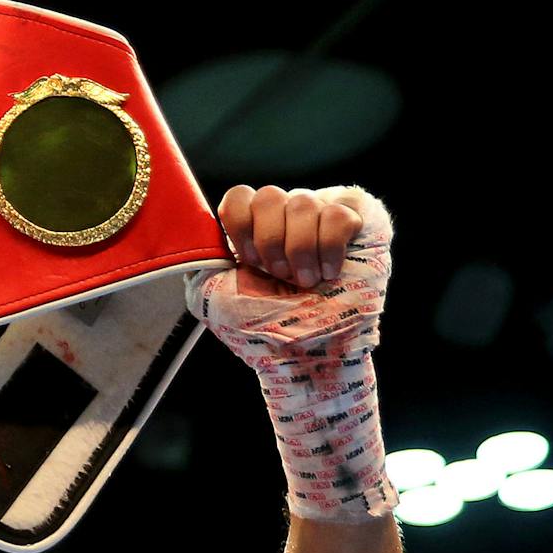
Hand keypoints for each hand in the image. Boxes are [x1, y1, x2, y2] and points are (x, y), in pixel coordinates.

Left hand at [186, 182, 392, 362]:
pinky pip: (338, 215)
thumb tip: (195, 227)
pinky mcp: (357, 223)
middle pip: (270, 195)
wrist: (307, 357)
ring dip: (300, 251)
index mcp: (253, 230)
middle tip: (279, 277)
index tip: (249, 264)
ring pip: (304, 202)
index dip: (241, 227)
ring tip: (306, 282)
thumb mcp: (211, 297)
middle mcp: (285, 218)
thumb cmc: (262, 332)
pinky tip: (330, 273)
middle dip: (270, 243)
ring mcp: (321, 217)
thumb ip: (199, 258)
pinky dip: (330, 250)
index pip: (239, 196)